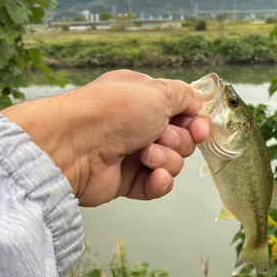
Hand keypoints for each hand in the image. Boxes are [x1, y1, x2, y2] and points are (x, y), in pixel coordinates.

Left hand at [0, 70, 208, 206]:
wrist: (77, 145)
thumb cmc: (115, 111)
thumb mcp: (157, 91)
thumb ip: (184, 95)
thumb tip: (196, 104)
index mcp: (144, 100)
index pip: (182, 113)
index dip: (195, 123)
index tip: (199, 128)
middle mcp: (139, 126)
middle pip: (182, 139)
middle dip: (177, 140)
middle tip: (159, 135)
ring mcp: (133, 154)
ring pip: (173, 163)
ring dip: (165, 159)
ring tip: (145, 155)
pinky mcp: (128, 181)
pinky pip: (157, 185)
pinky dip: (159, 181)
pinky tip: (154, 175)